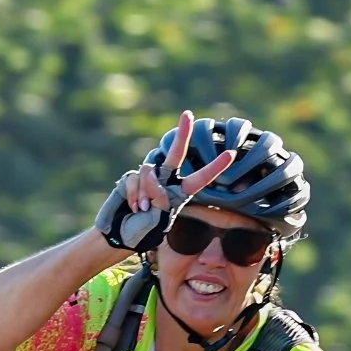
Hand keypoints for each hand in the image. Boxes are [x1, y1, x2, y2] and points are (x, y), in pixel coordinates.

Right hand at [95, 109, 237, 249]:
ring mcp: (148, 178)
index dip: (215, 167)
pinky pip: (133, 180)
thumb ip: (158, 196)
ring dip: (144, 193)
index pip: (200, 179)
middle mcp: (166, 181)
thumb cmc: (143, 232)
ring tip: (142, 211)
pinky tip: (133, 207)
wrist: (119, 235)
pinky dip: (133, 195)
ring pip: (149, 172)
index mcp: (180, 194)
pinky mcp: (131, 179)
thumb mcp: (157, 220)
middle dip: (182, 134)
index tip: (231, 154)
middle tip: (188, 115)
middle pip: (176, 154)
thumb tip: (150, 173)